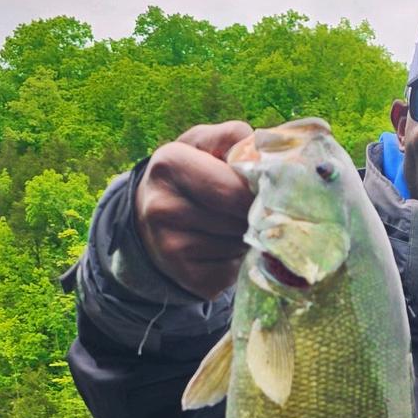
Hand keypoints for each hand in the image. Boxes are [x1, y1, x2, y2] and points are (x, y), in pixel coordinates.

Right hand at [135, 121, 255, 299]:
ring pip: (241, 245)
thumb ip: (235, 138)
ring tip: (235, 226)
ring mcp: (172, 248)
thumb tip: (266, 155)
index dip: (260, 192)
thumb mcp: (205, 144)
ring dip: (250, 236)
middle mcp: (163, 207)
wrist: (152, 218)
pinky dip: (241, 260)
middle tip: (255, 209)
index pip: (235, 190)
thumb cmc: (191, 173)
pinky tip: (227, 248)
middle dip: (257, 215)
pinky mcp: (190, 278)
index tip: (265, 190)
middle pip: (241, 219)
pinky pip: (236, 270)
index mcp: (170, 164)